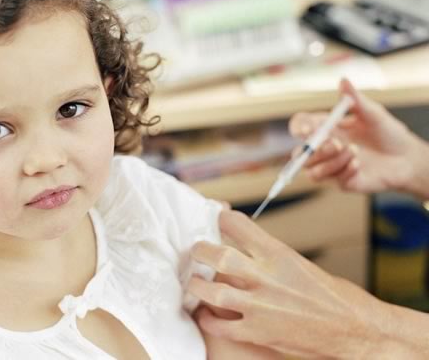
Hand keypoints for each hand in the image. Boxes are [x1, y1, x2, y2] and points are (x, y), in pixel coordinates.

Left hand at [188, 210, 390, 358]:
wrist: (357, 332)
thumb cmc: (336, 297)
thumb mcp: (302, 265)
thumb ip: (271, 257)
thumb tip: (246, 249)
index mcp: (280, 255)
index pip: (239, 225)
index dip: (221, 219)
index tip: (214, 218)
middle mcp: (268, 278)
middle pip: (218, 256)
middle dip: (200, 251)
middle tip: (196, 251)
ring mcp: (261, 308)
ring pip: (212, 292)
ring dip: (198, 286)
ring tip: (195, 282)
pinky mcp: (259, 334)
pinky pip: (220, 326)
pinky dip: (208, 319)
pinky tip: (207, 314)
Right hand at [289, 79, 427, 195]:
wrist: (407, 157)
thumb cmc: (388, 133)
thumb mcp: (373, 113)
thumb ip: (355, 99)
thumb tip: (343, 80)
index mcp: (326, 128)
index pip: (300, 126)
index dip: (299, 127)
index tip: (308, 129)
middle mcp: (324, 149)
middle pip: (300, 154)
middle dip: (314, 150)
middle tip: (336, 144)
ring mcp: (331, 166)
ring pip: (313, 171)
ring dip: (332, 162)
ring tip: (355, 152)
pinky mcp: (342, 182)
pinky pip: (334, 181)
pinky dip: (345, 171)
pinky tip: (359, 165)